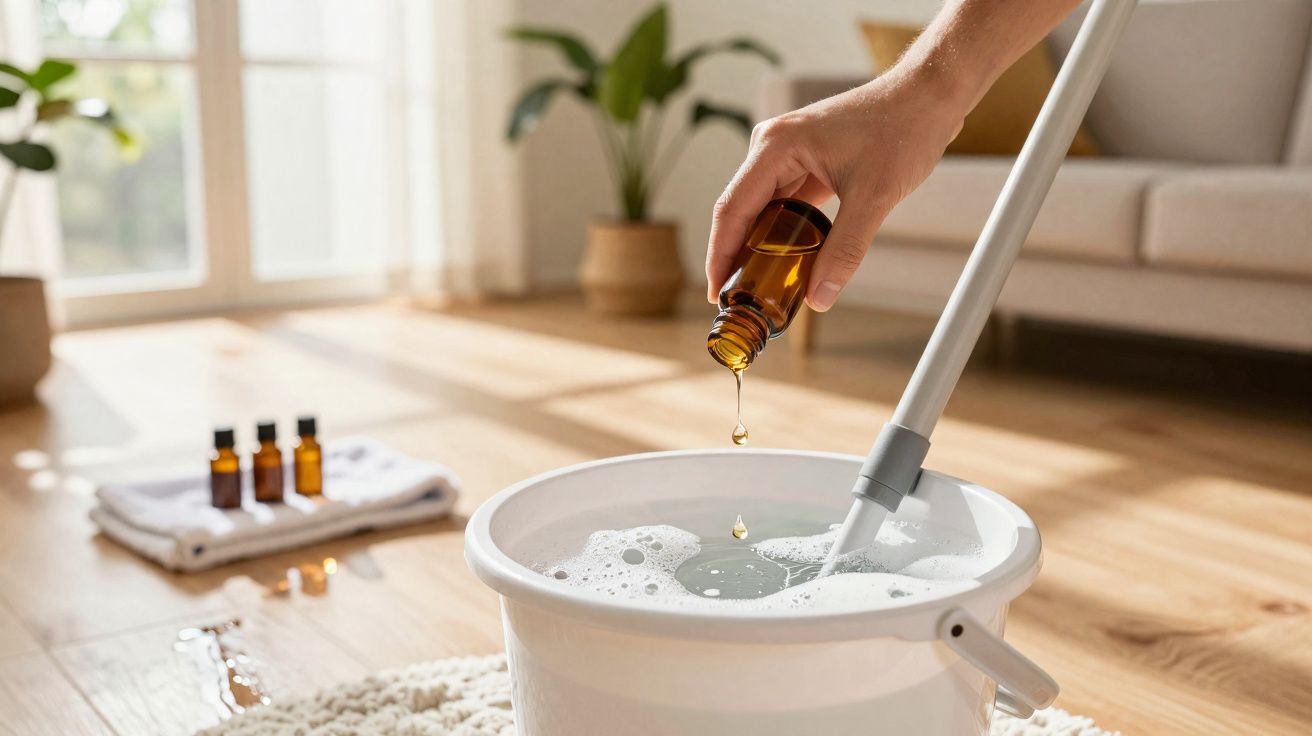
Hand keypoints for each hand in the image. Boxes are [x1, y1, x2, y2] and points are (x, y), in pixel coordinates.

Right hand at [705, 67, 968, 311]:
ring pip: (761, 210)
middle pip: (739, 211)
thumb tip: (820, 297)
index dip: (719, 256)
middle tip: (737, 300)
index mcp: (775, 147)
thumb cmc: (902, 128)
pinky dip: (781, 233)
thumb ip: (845, 250)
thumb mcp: (873, 196)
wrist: (928, 97)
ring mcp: (786, 154)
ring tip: (758, 287)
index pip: (731, 210)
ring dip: (758, 246)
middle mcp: (771, 147)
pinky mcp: (804, 161)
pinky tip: (785, 260)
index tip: (719, 294)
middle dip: (735, 256)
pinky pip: (783, 203)